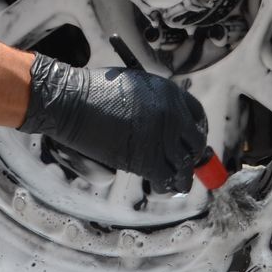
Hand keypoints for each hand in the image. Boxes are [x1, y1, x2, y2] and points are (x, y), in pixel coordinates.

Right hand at [16, 54, 209, 191]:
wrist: (73, 102)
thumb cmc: (95, 91)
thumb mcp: (134, 85)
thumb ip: (153, 100)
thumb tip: (163, 119)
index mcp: (170, 93)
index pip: (198, 116)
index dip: (196, 131)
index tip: (191, 142)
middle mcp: (172, 115)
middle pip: (196, 144)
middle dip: (192, 156)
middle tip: (185, 165)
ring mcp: (161, 138)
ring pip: (184, 166)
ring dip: (181, 176)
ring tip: (178, 183)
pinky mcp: (146, 160)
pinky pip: (166, 179)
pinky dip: (165, 186)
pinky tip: (160, 186)